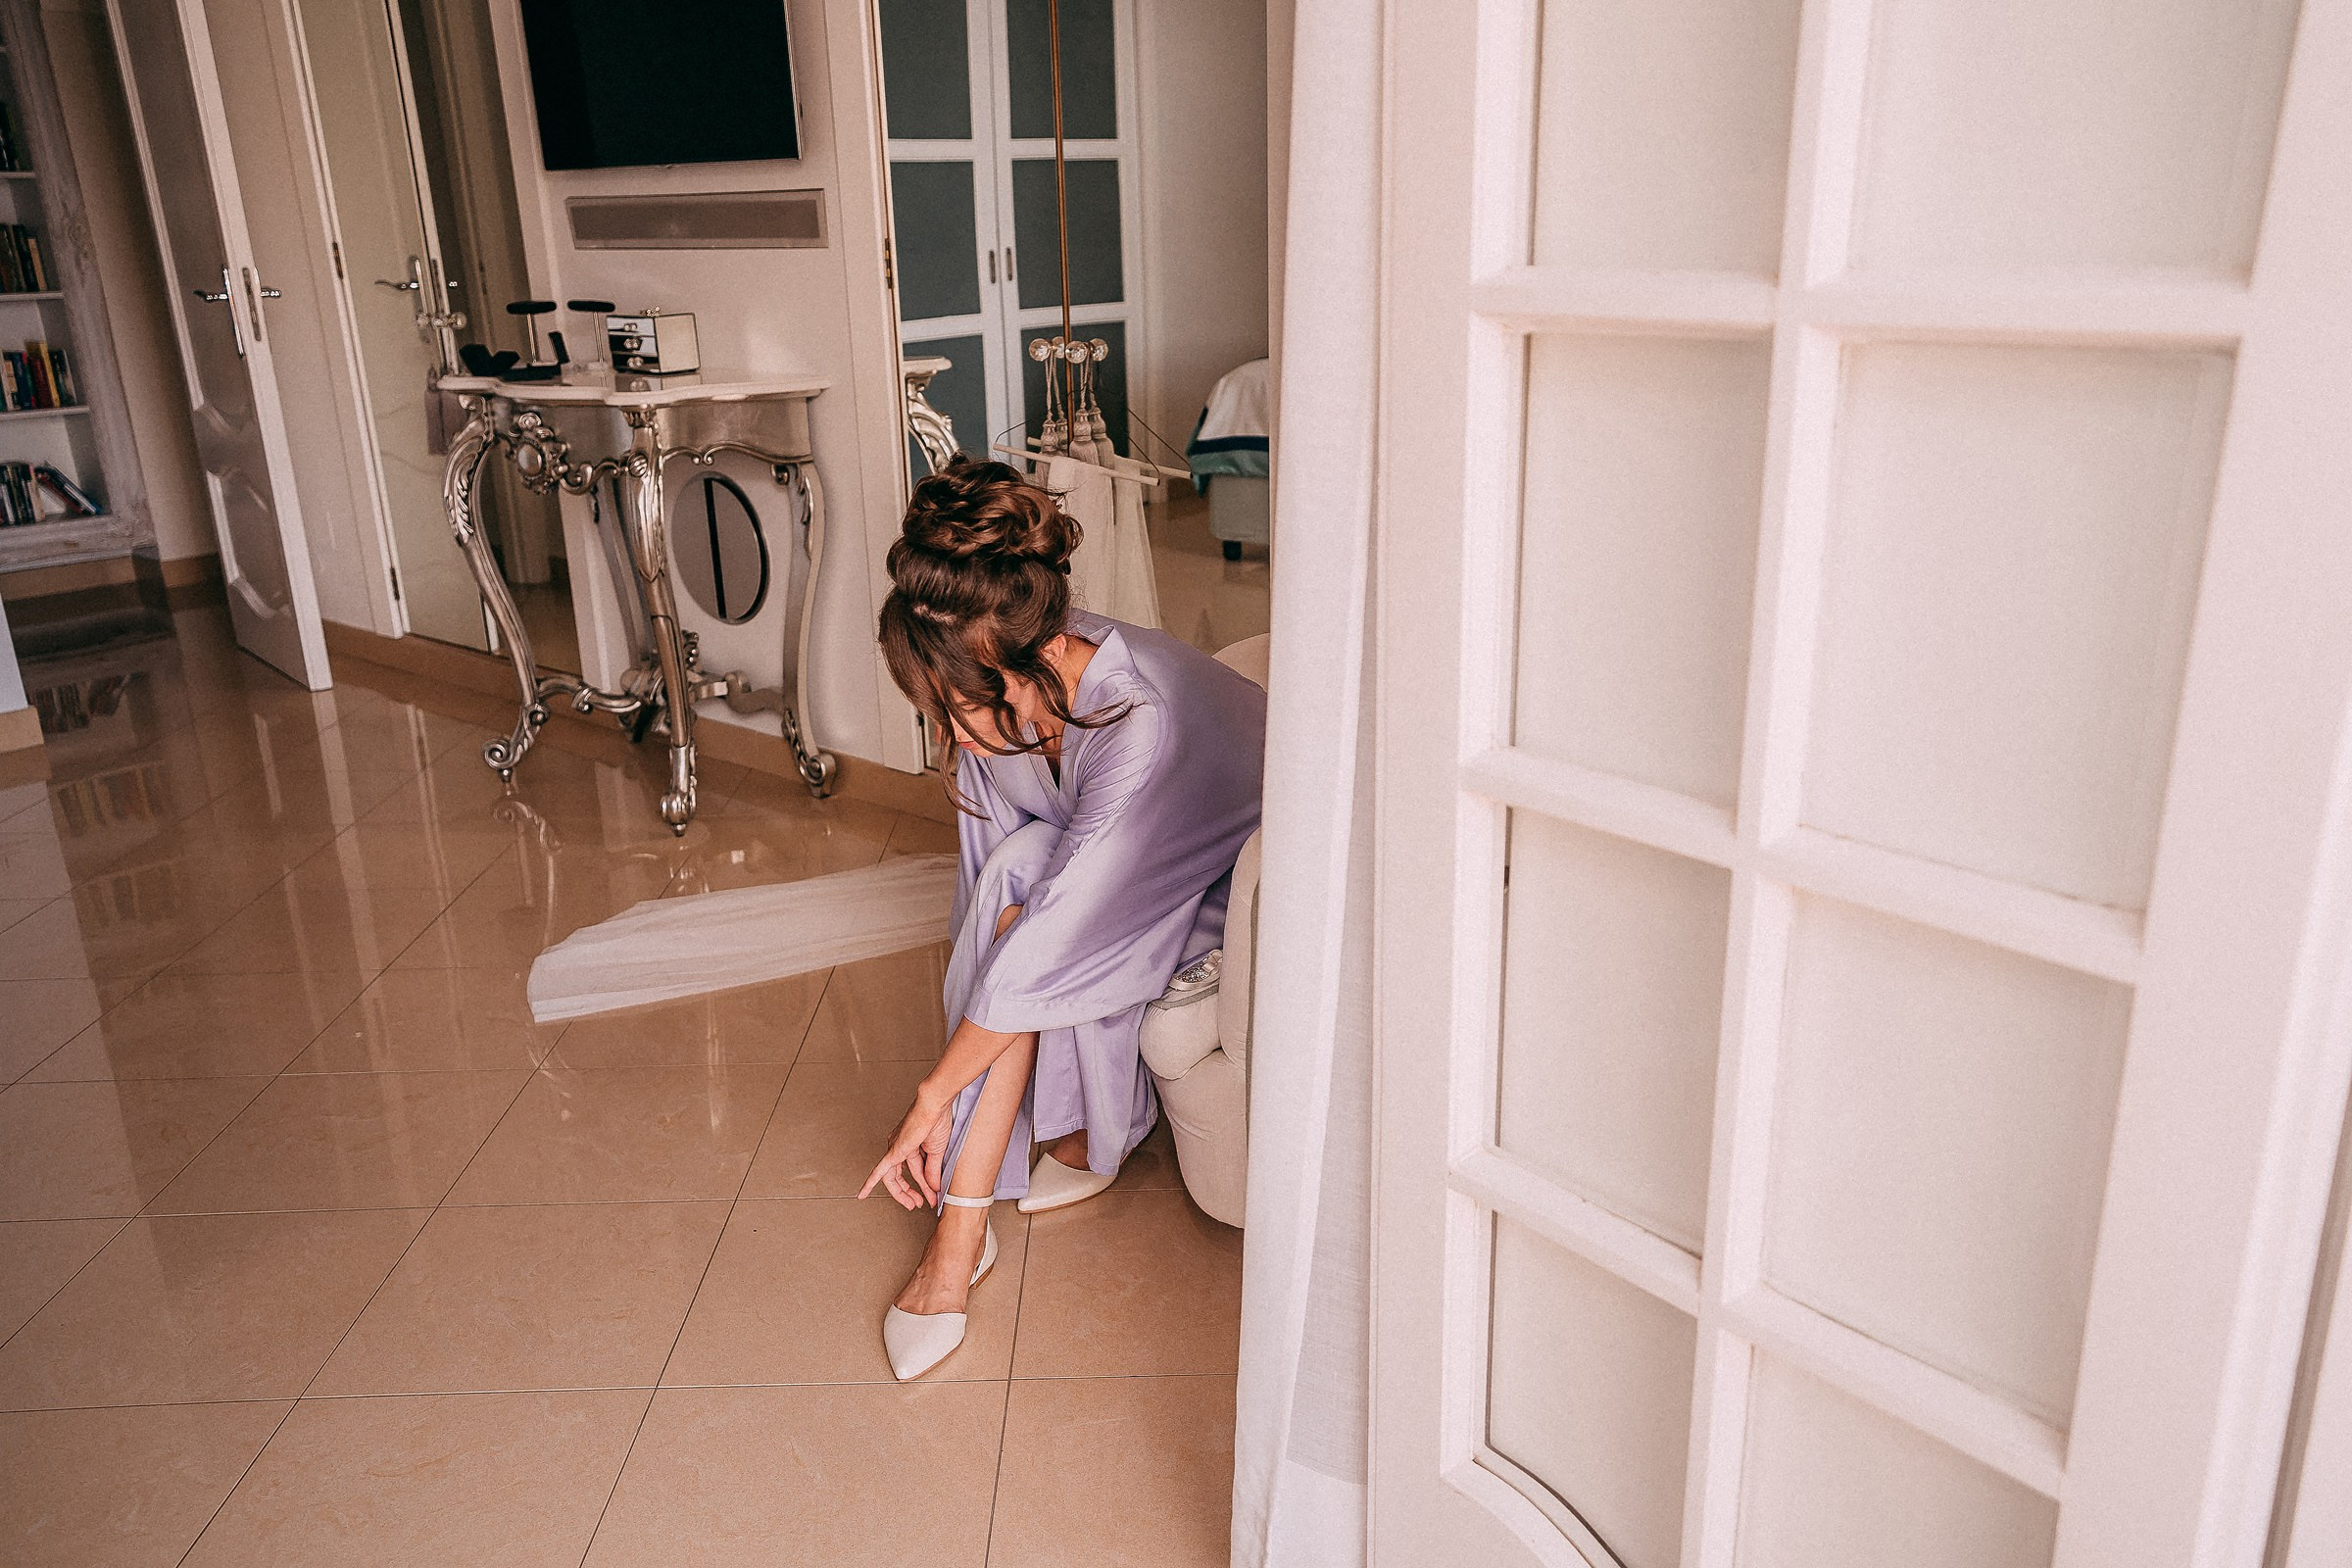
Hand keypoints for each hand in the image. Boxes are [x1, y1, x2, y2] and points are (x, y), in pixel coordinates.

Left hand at [860, 1092, 954, 1209]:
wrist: (935, 1108)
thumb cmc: (938, 1122)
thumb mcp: (936, 1153)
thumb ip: (933, 1172)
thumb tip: (934, 1188)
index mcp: (909, 1146)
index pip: (913, 1172)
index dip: (922, 1187)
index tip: (930, 1197)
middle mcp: (899, 1147)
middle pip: (899, 1176)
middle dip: (909, 1193)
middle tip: (917, 1204)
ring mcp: (894, 1148)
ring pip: (892, 1177)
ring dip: (902, 1193)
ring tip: (912, 1204)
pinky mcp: (894, 1151)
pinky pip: (880, 1170)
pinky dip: (870, 1183)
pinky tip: (862, 1194)